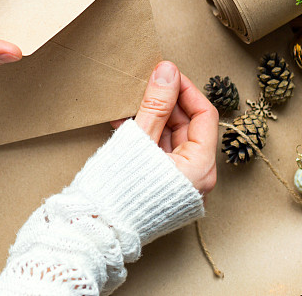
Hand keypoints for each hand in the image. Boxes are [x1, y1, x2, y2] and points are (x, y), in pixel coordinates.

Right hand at [112, 61, 217, 194]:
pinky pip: (160, 154)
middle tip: (146, 85)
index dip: (186, 90)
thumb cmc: (118, 191)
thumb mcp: (139, 139)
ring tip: (130, 104)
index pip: (205, 116)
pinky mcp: (163, 189)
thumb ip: (156, 103)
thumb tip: (167, 71)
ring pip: (172, 140)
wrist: (96, 230)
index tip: (167, 74)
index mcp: (200, 169)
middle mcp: (197, 179)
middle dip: (166, 104)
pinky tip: (124, 124)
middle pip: (189, 128)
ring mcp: (180, 186)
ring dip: (153, 119)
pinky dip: (146, 137)